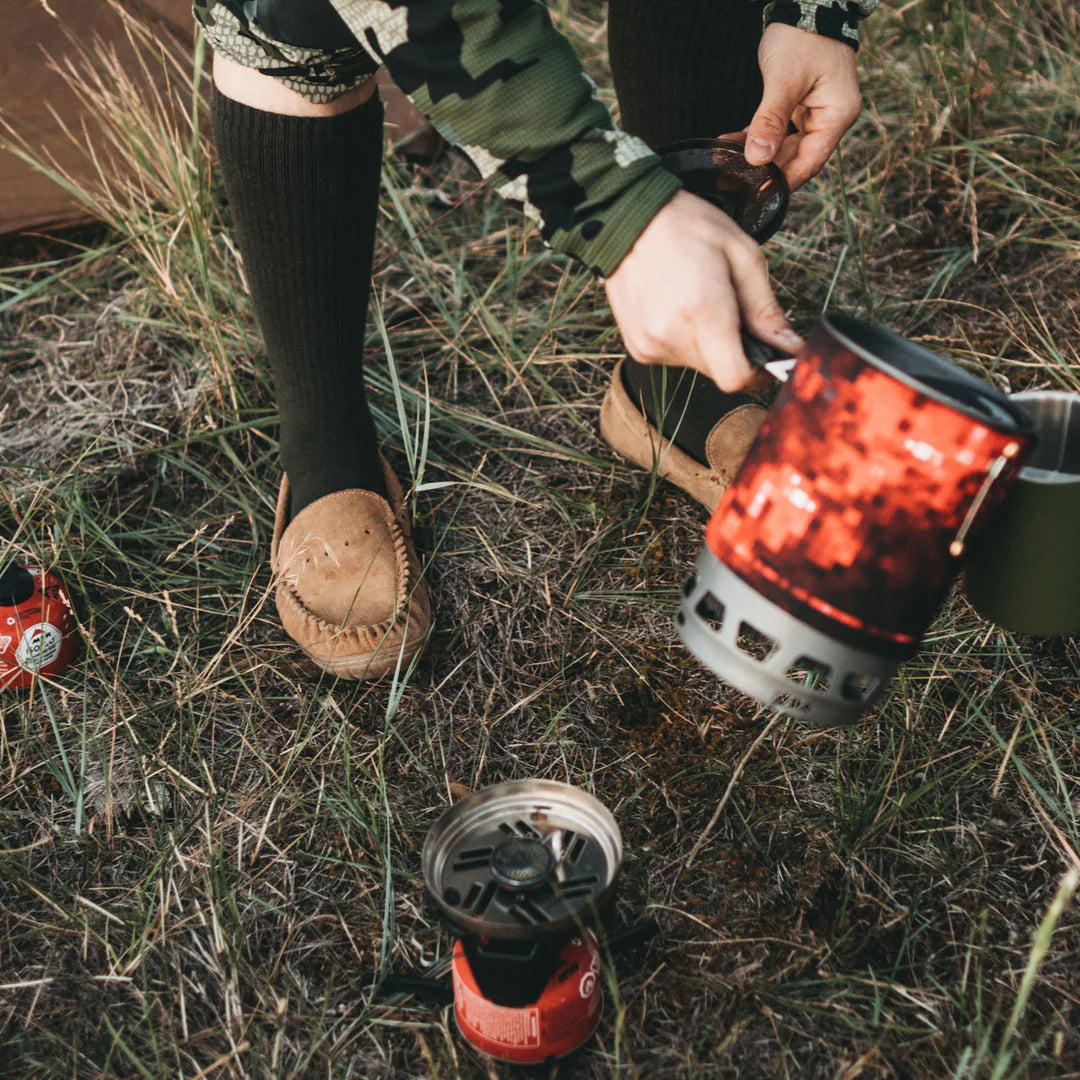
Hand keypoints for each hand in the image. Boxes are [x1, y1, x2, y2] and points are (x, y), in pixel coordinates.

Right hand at [603, 190, 802, 392]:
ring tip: (700, 301)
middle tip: (733, 312)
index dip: (757, 374)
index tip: (766, 357)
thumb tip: (789, 346)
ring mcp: (650, 344)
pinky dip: (686, 340)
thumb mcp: (742, 255)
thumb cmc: (687, 228)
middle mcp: (671, 335)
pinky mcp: (637, 347)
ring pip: (699, 365)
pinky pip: (675, 357)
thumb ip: (766, 309)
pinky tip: (678, 307)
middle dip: (735, 351)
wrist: (627, 219)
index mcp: (703, 310)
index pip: (735, 377)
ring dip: (710, 344)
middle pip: (720, 372)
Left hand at [736, 23, 861, 190]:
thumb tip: (758, 158)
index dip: (783, 181)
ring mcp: (816, 112)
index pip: (810, 162)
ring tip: (727, 162)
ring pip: (785, 146)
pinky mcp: (801, 105)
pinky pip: (779, 130)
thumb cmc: (802, 36)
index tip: (756, 193)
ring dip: (758, 154)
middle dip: (766, 170)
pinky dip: (757, 137)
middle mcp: (830, 118)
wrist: (807, 4)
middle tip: (734, 180)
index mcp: (837, 116)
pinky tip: (732, 143)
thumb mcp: (784, 80)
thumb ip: (771, 120)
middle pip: (798, 158)